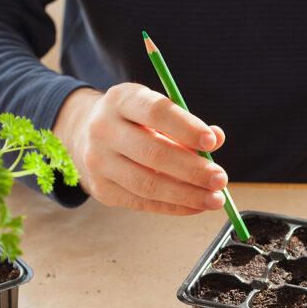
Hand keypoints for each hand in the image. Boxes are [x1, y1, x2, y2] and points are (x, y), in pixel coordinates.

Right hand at [52, 83, 228, 213]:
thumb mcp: (155, 110)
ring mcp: (98, 162)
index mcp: (120, 100)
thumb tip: (216, 139)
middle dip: (192, 169)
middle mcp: (103, 130)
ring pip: (148, 184)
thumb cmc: (133, 121)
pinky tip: (196, 206)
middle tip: (220, 178)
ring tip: (215, 198)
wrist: (85, 135)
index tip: (212, 142)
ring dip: (187, 195)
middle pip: (153, 153)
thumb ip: (186, 124)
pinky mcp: (102, 189)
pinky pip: (143, 203)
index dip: (186, 128)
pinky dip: (174, 207)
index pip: (155, 112)